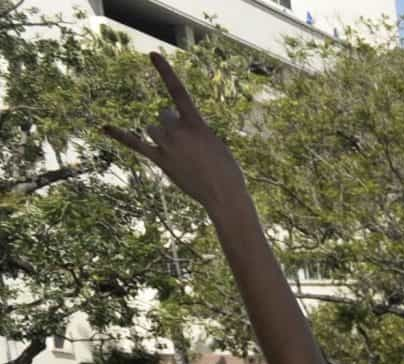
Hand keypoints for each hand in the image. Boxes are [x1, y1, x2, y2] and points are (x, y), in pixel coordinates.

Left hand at [102, 55, 247, 210]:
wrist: (224, 194)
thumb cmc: (227, 170)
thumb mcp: (214, 142)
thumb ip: (191, 129)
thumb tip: (166, 124)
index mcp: (196, 123)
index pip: (178, 91)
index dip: (164, 72)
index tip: (151, 54)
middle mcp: (178, 131)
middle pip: (163, 115)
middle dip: (172, 125)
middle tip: (189, 145)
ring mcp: (168, 145)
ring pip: (153, 129)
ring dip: (163, 137)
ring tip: (181, 154)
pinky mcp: (160, 160)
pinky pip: (135, 143)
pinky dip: (119, 135)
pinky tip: (103, 127)